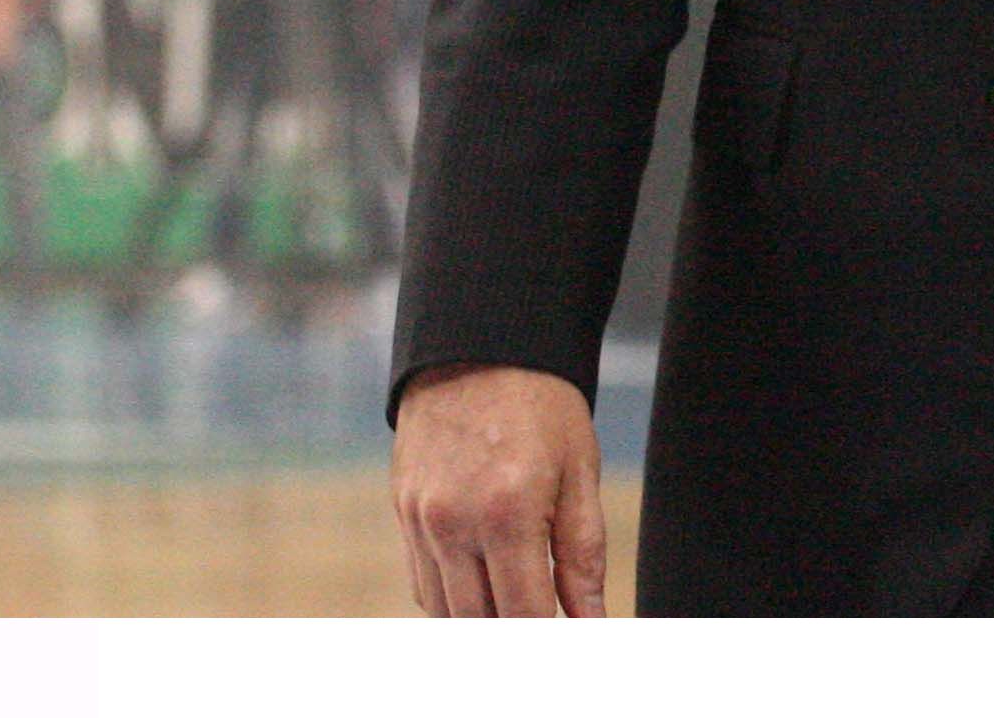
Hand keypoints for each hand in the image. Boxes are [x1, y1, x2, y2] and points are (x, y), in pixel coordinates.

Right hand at [392, 364, 609, 615]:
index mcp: (508, 512)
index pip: (524, 616)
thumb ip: (582, 555)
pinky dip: (453, 597)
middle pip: (480, 623)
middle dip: (516, 633)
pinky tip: (484, 584)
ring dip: (483, 620)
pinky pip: (424, 584)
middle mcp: (454, 523)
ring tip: (520, 608)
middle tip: (548, 628)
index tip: (568, 646)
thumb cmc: (541, 405)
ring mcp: (421, 520)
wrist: (478, 347)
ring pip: (447, 611)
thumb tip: (591, 620)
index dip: (548, 640)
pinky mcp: (402, 513)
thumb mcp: (580, 473)